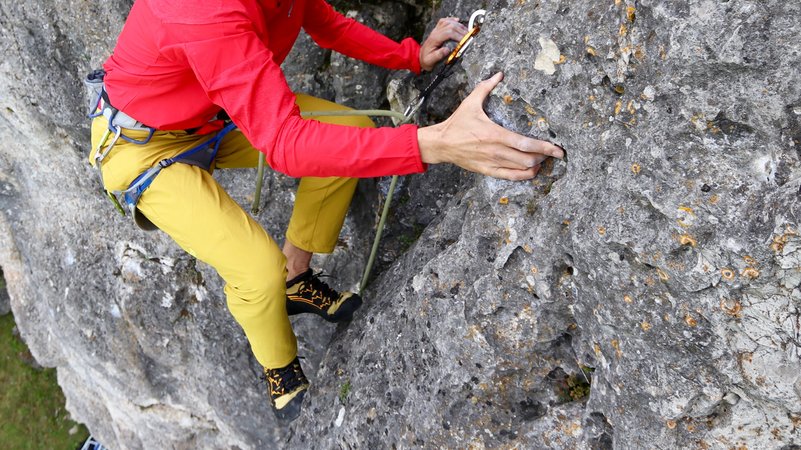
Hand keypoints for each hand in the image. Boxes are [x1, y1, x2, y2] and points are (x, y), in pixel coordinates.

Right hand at [417, 72, 563, 179]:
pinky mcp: (488, 171)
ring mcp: (492, 163)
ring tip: (543, 160)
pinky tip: (531, 170)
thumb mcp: (471, 103)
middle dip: (544, 157)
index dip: (545, 147)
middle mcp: (496, 151)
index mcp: (495, 134)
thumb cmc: (457, 123)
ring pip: (522, 170)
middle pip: (528, 159)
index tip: (558, 149)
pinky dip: (524, 175)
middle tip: (552, 152)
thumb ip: (486, 88)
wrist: (441, 144)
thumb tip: (499, 74)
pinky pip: (511, 177)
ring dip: (536, 166)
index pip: (526, 143)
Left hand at [419, 17, 468, 70]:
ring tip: (466, 32)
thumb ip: (438, 55)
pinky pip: (444, 21)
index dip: (458, 35)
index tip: (465, 41)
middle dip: (461, 30)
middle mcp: (435, 32)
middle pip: (450, 26)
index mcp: (434, 39)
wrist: (420, 57)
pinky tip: (458, 21)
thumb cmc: (426, 60)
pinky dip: (452, 20)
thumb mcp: (430, 61)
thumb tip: (447, 50)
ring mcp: (436, 30)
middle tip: (469, 37)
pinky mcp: (437, 29)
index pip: (448, 33)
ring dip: (459, 25)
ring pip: (448, 22)